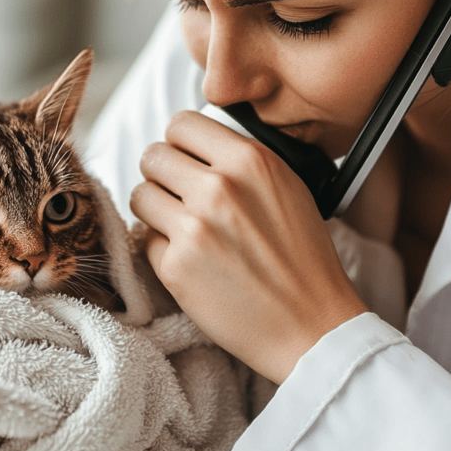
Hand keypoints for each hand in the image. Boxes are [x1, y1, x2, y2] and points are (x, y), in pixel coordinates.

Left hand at [130, 111, 366, 384]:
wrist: (311, 327)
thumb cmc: (303, 259)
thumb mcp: (287, 188)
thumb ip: (241, 161)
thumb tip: (194, 145)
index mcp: (250, 160)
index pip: (181, 124)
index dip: (179, 143)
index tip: (184, 160)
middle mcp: (218, 187)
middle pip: (152, 156)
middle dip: (161, 175)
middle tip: (178, 196)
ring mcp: (193, 227)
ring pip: (139, 195)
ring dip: (155, 210)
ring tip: (182, 228)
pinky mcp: (175, 266)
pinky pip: (146, 240)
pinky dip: (163, 249)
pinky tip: (193, 262)